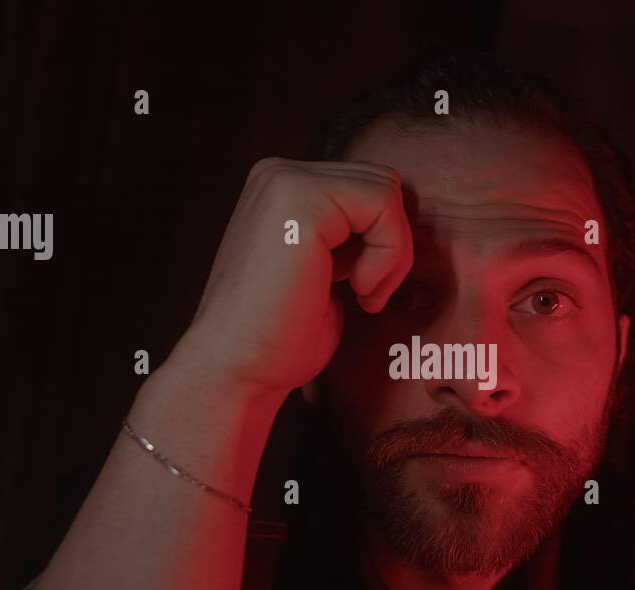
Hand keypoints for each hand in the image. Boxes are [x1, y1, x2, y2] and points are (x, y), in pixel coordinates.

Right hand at [165, 158, 413, 400]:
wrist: (236, 371)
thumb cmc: (282, 336)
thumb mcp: (324, 268)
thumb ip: (349, 234)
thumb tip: (398, 219)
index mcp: (280, 187)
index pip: (367, 188)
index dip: (383, 241)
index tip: (362, 289)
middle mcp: (277, 174)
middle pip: (382, 183)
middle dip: (392, 242)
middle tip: (366, 294)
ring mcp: (285, 182)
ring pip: (386, 190)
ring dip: (392, 251)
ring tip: (362, 294)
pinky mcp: (300, 201)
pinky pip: (383, 206)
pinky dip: (388, 254)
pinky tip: (358, 291)